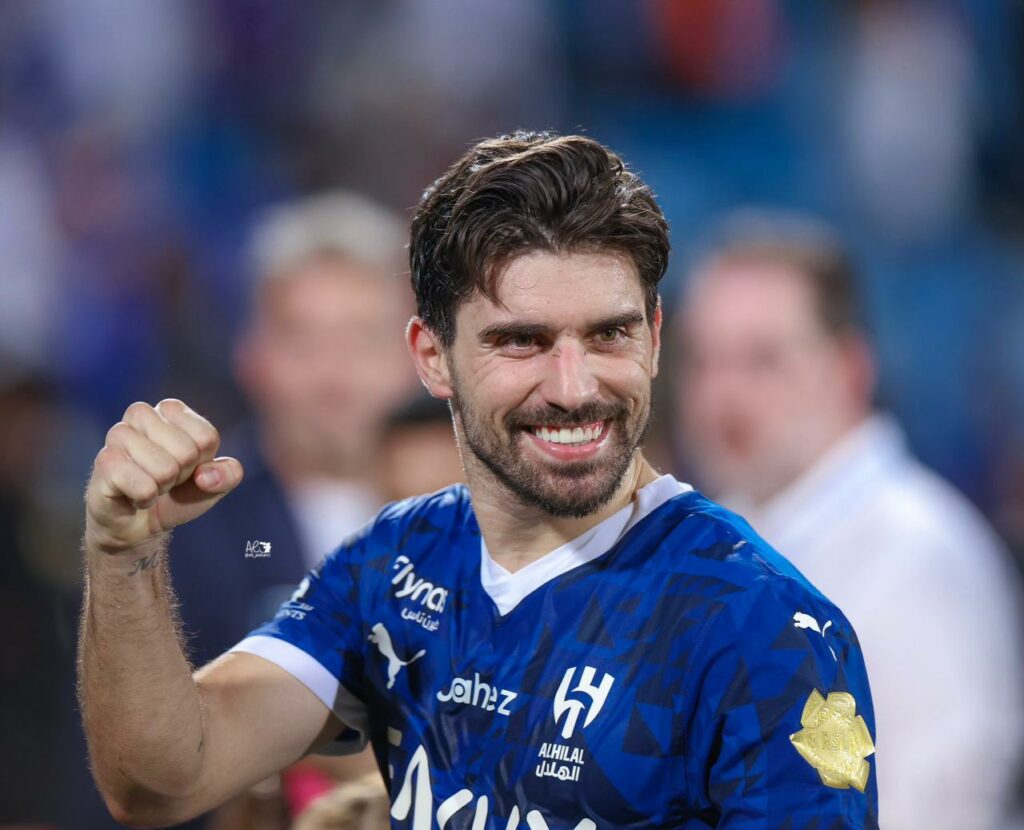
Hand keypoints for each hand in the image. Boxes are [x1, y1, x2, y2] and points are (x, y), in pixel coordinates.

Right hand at [85, 399, 242, 554]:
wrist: (139, 526)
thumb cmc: (176, 496)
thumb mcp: (213, 484)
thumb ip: (228, 474)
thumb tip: (206, 476)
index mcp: (171, 409)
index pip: (207, 437)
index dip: (202, 462)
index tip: (187, 468)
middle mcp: (141, 414)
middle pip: (187, 452)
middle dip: (182, 475)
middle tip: (165, 479)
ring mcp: (118, 435)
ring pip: (166, 469)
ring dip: (162, 487)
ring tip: (148, 485)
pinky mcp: (104, 462)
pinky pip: (144, 487)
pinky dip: (145, 499)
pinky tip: (133, 496)